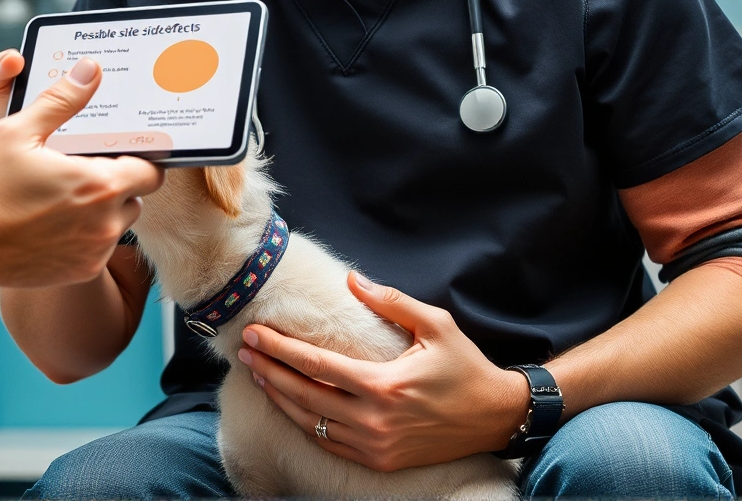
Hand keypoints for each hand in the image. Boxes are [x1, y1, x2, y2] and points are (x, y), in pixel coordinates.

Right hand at [0, 57, 163, 286]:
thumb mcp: (17, 130)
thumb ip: (60, 99)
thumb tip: (89, 70)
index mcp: (98, 184)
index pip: (150, 170)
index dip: (135, 157)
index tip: (113, 151)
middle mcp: (105, 223)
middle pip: (135, 196)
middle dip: (114, 182)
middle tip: (78, 170)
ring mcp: (93, 252)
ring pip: (117, 223)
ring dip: (101, 210)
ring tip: (60, 195)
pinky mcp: (79, 271)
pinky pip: (97, 248)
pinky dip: (84, 235)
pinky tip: (50, 222)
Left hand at [236, 272, 529, 470]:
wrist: (496, 417)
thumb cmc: (465, 367)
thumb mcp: (436, 325)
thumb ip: (391, 302)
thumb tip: (352, 279)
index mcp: (385, 385)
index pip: (316, 364)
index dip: (279, 349)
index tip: (254, 334)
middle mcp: (375, 420)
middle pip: (304, 395)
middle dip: (269, 371)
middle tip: (245, 351)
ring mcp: (376, 445)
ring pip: (311, 423)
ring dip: (280, 398)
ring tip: (258, 375)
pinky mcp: (380, 461)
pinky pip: (330, 443)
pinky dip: (305, 424)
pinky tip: (290, 405)